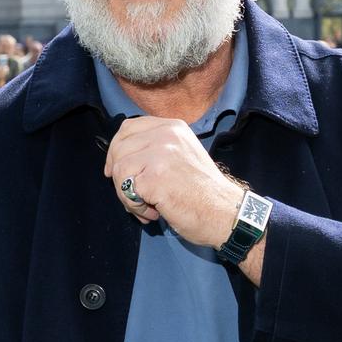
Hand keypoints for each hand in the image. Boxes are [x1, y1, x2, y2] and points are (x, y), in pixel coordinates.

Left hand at [105, 116, 242, 248]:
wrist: (225, 213)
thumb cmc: (205, 192)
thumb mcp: (183, 155)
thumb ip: (157, 148)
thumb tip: (122, 156)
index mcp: (172, 127)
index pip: (128, 128)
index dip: (116, 150)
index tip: (115, 170)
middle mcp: (166, 135)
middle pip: (119, 149)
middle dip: (119, 177)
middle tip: (134, 197)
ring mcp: (160, 154)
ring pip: (119, 170)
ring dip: (126, 195)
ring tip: (147, 207)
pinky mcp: (155, 176)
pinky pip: (126, 190)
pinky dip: (135, 207)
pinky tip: (154, 212)